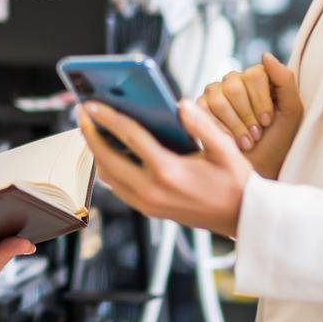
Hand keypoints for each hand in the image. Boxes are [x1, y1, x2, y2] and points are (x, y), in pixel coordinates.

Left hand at [76, 97, 252, 238]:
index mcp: (168, 171)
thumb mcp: (225, 148)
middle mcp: (151, 190)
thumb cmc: (235, 181)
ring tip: (91, 128)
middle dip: (90, 134)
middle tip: (81, 113)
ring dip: (97, 152)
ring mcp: (146, 203)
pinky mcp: (147, 210)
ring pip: (108, 175)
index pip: (128, 137)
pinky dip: (109, 166)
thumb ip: (201, 123)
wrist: (242, 218)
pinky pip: (117, 186)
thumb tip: (179, 103)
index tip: (89, 104)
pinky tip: (110, 150)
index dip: (106, 117)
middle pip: (107, 158)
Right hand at [197, 52, 302, 179]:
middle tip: (256, 134)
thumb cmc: (277, 142)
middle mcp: (234, 81)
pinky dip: (220, 129)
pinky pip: (203, 111)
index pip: (254, 74)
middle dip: (247, 115)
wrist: (259, 168)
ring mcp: (214, 94)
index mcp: (257, 78)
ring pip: (218, 98)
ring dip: (235, 125)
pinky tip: (229, 140)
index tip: (268, 121)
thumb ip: (285, 81)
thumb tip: (265, 55)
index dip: (261, 100)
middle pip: (234, 85)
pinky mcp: (199, 109)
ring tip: (245, 140)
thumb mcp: (291, 112)